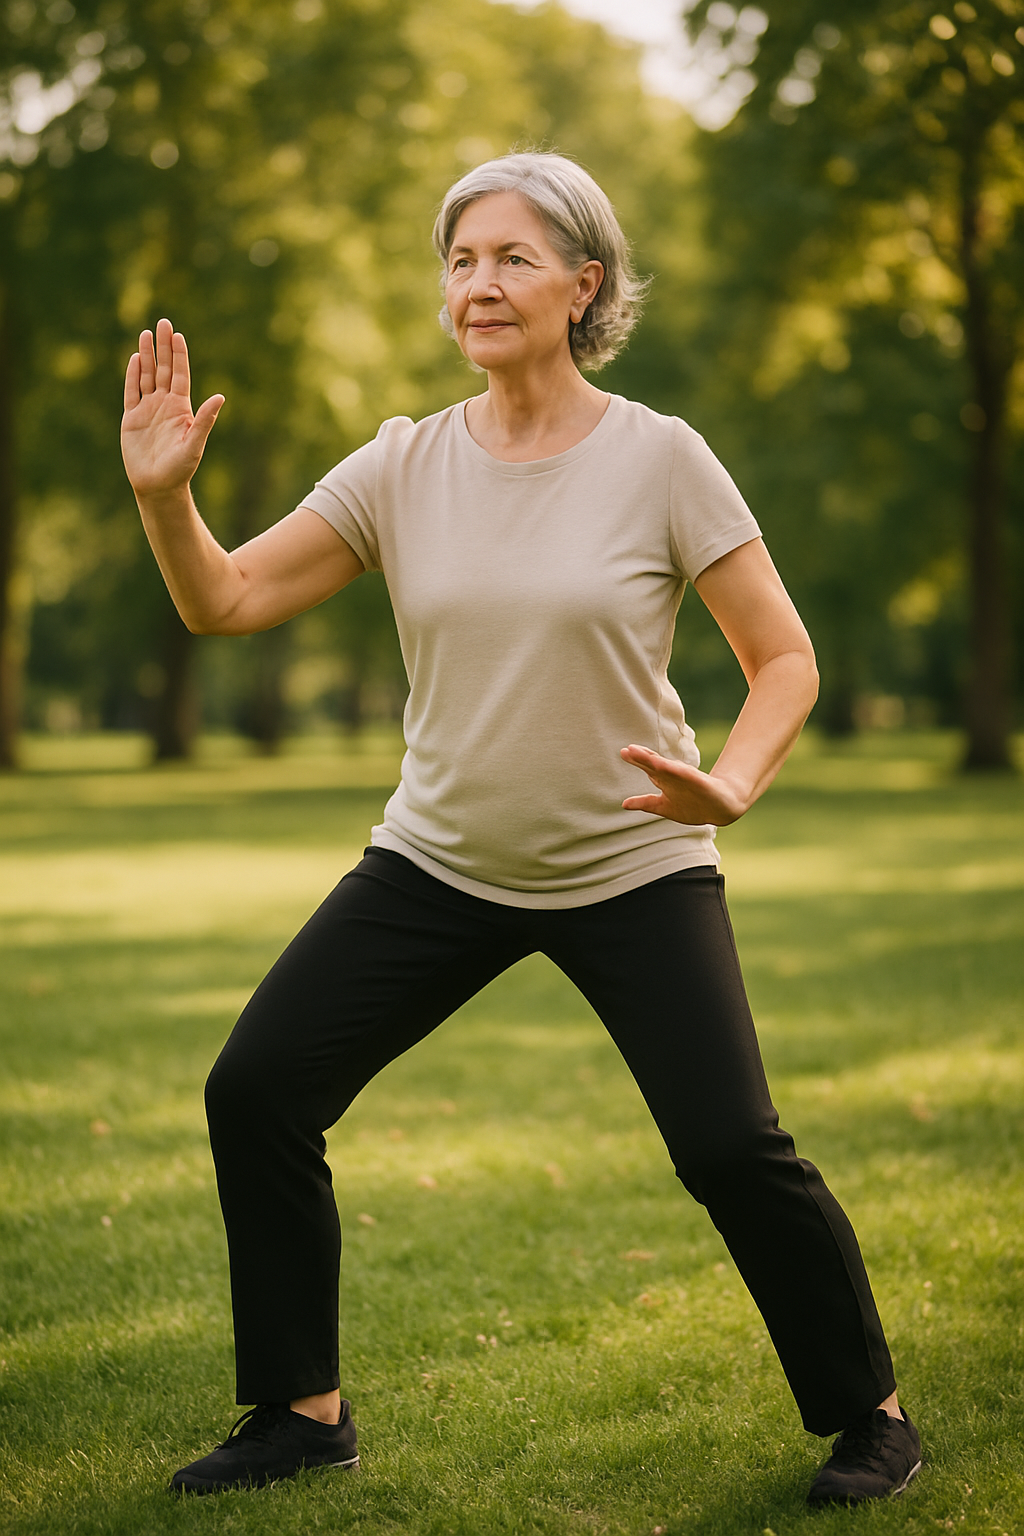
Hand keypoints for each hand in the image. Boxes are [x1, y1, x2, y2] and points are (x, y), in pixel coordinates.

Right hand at [121, 318, 223, 497]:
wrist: (158, 486)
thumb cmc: (180, 469)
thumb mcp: (195, 444)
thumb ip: (205, 420)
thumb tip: (220, 397)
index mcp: (181, 408)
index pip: (180, 375)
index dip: (179, 355)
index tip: (177, 335)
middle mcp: (165, 405)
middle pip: (164, 369)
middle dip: (163, 347)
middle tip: (162, 322)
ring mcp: (147, 410)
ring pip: (147, 376)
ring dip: (147, 355)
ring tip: (146, 334)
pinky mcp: (131, 418)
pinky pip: (131, 392)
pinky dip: (133, 376)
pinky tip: (135, 359)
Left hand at [620, 743, 748, 826]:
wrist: (722, 807)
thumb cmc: (693, 805)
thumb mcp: (664, 807)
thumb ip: (646, 803)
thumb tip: (624, 804)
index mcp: (666, 780)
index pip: (649, 767)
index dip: (637, 759)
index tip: (624, 751)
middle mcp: (675, 776)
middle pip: (656, 764)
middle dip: (643, 757)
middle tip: (629, 749)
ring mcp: (687, 778)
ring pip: (669, 767)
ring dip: (656, 761)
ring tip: (643, 755)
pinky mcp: (700, 782)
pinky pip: (687, 775)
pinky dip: (677, 771)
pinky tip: (668, 766)